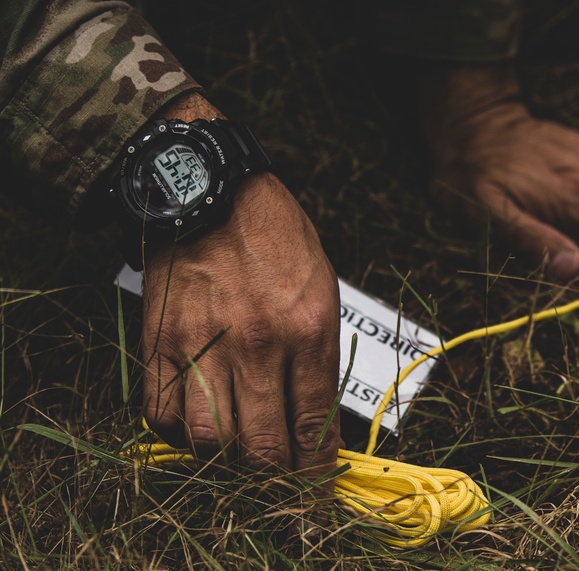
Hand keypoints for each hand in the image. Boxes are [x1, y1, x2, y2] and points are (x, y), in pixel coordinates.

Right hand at [138, 96, 341, 474]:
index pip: (312, 422)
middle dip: (275, 477)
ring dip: (227, 460)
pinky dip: (180, 434)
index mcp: (306, 328)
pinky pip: (162, 414)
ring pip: (209, 442)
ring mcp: (203, 345)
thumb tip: (315, 417)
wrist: (211, 192)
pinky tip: (199, 426)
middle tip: (280, 479)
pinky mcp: (160, 342)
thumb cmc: (276, 237)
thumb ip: (318, 356)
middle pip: (262, 446)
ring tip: (239, 452)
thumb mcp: (321, 288)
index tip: (316, 483)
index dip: (315, 467)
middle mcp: (256, 344)